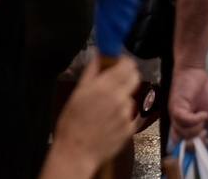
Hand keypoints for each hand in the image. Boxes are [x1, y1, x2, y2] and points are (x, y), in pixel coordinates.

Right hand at [48, 56, 139, 174]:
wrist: (76, 152)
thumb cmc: (72, 123)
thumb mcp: (78, 93)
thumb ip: (92, 71)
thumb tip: (99, 55)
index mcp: (105, 86)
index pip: (128, 64)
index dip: (124, 62)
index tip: (119, 63)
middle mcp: (119, 98)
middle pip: (135, 77)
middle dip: (127, 76)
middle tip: (115, 81)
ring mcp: (126, 114)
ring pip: (131, 97)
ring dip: (123, 97)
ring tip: (106, 107)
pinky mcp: (130, 128)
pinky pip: (131, 114)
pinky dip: (123, 115)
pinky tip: (110, 120)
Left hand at [169, 66, 207, 141]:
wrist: (195, 70)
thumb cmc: (202, 87)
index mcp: (185, 122)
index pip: (185, 140)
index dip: (195, 144)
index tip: (206, 141)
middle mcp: (178, 120)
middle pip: (184, 139)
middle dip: (197, 139)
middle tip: (206, 133)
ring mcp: (176, 114)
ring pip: (183, 132)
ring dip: (196, 129)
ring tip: (205, 119)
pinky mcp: (176, 106)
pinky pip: (184, 120)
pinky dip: (195, 120)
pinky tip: (203, 114)